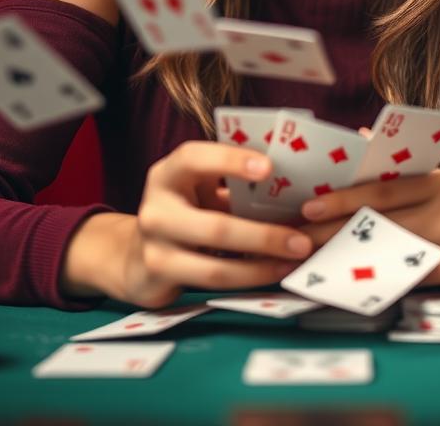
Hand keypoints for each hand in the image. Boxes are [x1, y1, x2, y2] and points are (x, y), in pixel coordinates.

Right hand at [115, 141, 315, 307]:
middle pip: (216, 225)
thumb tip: (293, 184)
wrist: (137, 257)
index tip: (269, 167)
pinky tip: (273, 271)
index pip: (193, 158)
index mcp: (168, 174)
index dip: (229, 160)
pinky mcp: (159, 277)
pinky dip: (248, 278)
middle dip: (264, 235)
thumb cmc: (185, 212)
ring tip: (294, 260)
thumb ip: (231, 185)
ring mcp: (154, 246)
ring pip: (216, 263)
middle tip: (303, 240)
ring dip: (261, 265)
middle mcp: (156, 208)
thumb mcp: (199, 190)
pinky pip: (212, 282)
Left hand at [296, 169, 439, 292]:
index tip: (307, 208)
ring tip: (314, 269)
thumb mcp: (432, 188)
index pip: (381, 189)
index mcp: (433, 179)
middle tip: (297, 244)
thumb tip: (356, 137)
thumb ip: (395, 174)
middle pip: (381, 222)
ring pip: (392, 252)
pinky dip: (379, 285)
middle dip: (334, 234)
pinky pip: (412, 279)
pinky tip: (353, 290)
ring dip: (348, 262)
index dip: (342, 199)